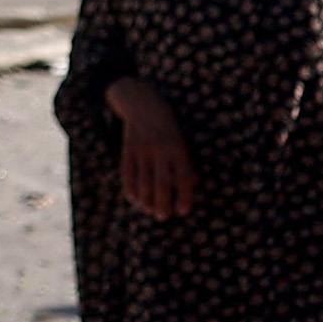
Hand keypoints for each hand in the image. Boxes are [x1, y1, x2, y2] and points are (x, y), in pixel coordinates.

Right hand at [110, 79, 195, 219]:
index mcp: (178, 148)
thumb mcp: (183, 141)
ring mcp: (142, 149)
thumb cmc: (169, 128)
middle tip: (163, 217)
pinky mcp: (128, 149)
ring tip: (149, 210)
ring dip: (146, 199)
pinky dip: (130, 187)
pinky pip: (128, 172)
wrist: (143, 104)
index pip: (183, 177)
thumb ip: (188, 162)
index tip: (183, 211)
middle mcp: (160, 149)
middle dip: (162, 202)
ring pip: (143, 180)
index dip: (184, 196)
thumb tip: (195, 184)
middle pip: (161, 183)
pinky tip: (134, 198)